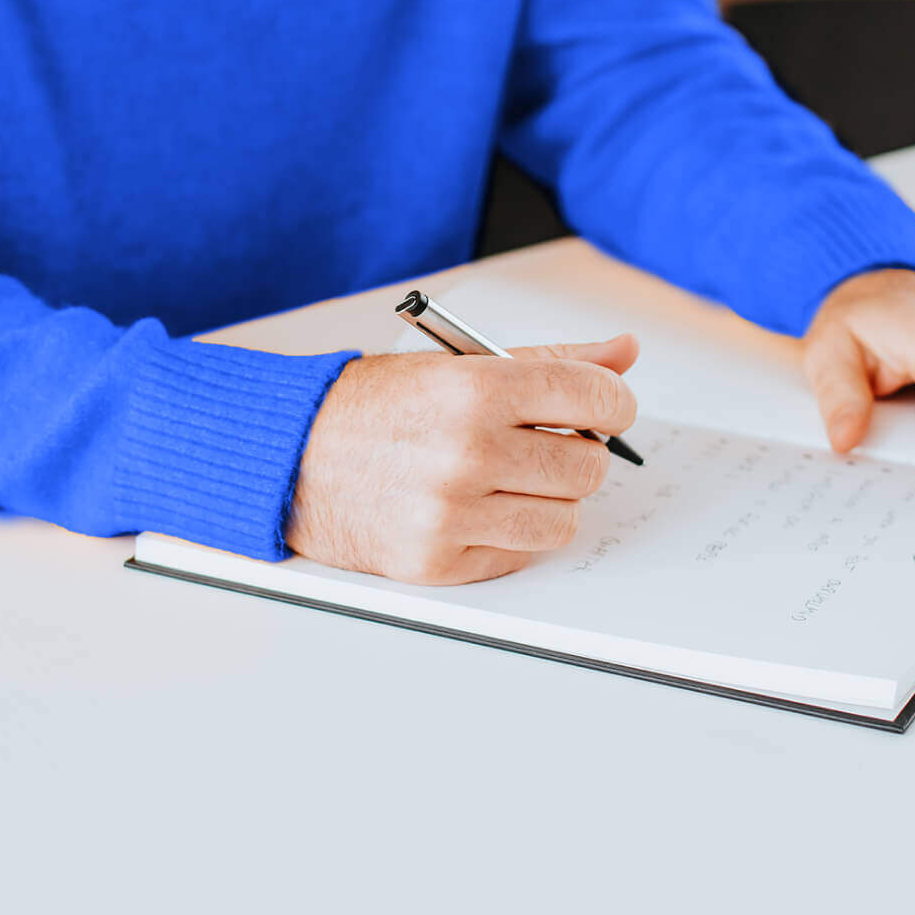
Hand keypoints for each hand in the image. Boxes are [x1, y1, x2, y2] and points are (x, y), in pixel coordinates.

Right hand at [287, 335, 639, 583]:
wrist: (290, 456)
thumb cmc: (374, 406)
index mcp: (476, 389)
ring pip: (563, 520)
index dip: (612, 402)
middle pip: (587, 466)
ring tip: (508, 480)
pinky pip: (521, 555)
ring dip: (547, 500)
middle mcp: (466, 452)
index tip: (604, 407)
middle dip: (577, 453)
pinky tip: (476, 508)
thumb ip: (550, 360)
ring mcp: (450, 513)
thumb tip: (624, 352)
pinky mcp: (436, 562)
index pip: (595, 398)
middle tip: (542, 445)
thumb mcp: (459, 364)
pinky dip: (510, 535)